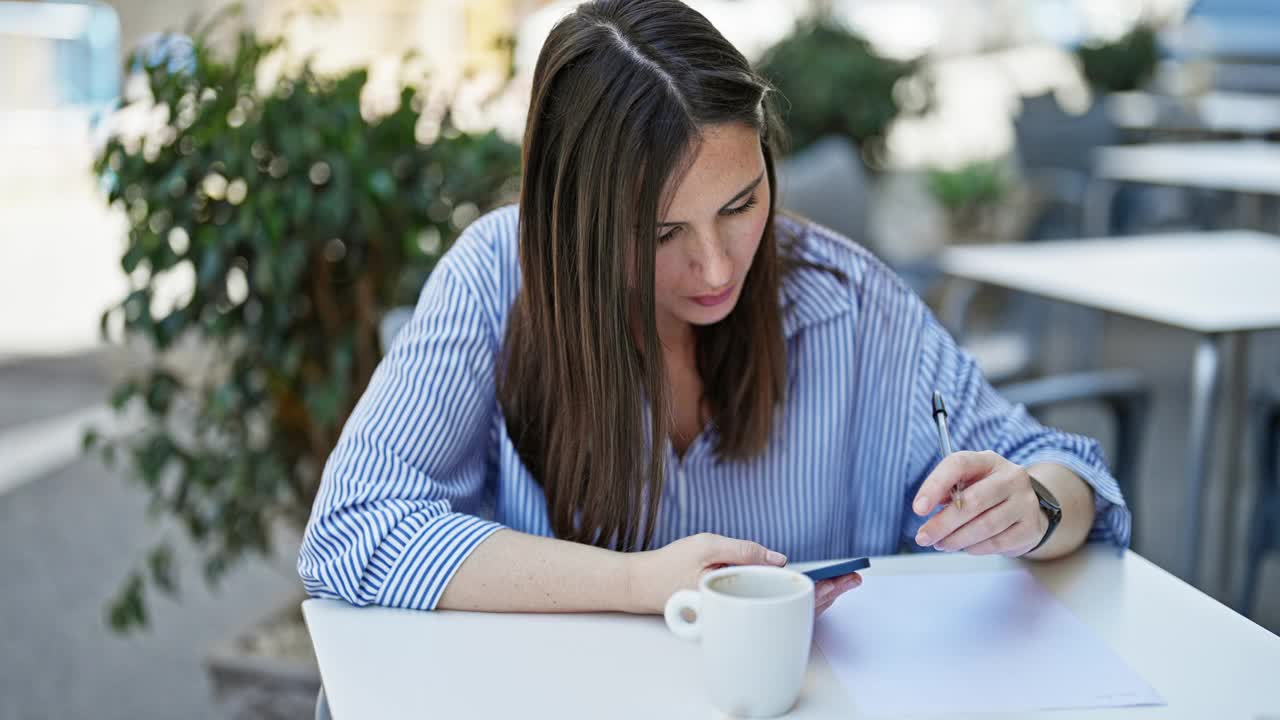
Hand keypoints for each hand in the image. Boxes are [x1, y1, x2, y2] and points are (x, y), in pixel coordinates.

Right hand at [623, 532, 861, 615]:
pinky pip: (769, 607)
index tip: (843, 579)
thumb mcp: (708, 545)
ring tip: (837, 583)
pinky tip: (803, 588)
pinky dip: (790, 598)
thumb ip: (745, 551)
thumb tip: (781, 561)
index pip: (789, 598)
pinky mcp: (735, 610)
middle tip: (853, 579)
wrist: (641, 585)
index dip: (821, 588)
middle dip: (826, 594)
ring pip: (783, 610)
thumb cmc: (670, 565)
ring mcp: (738, 614)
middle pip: (792, 607)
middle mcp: (741, 613)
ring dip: (811, 597)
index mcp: (739, 599)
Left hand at [911, 450, 1047, 556]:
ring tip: (941, 544)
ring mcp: (1025, 502)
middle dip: (942, 523)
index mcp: (988, 460)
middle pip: (972, 501)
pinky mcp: (1031, 527)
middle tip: (923, 537)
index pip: (959, 464)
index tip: (918, 509)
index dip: (935, 485)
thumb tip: (925, 505)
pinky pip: (997, 542)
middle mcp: (1011, 477)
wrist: (1027, 509)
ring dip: (956, 539)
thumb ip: (947, 489)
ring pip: (985, 526)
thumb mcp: (968, 482)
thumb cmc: (987, 493)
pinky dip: (975, 548)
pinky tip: (964, 547)